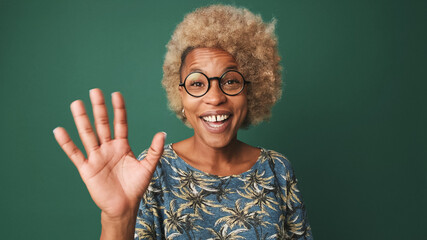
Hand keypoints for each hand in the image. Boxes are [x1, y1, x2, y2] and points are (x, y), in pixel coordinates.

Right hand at [53, 89, 164, 221]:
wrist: (124, 206)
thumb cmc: (136, 186)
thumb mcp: (147, 167)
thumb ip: (154, 150)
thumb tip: (162, 133)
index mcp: (122, 146)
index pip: (120, 123)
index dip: (118, 110)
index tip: (116, 94)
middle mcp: (108, 148)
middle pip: (102, 124)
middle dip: (99, 108)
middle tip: (94, 91)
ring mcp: (96, 157)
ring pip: (88, 135)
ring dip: (82, 120)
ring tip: (76, 104)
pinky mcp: (87, 169)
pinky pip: (75, 154)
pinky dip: (67, 143)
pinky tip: (59, 131)